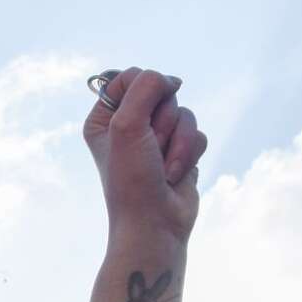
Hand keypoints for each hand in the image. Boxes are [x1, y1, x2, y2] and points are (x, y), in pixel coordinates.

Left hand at [83, 67, 207, 243]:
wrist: (155, 224)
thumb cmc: (132, 180)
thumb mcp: (127, 125)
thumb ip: (146, 88)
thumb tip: (172, 80)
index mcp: (104, 119)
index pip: (128, 77)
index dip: (142, 92)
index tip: (140, 118)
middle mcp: (128, 126)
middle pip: (161, 92)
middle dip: (163, 122)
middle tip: (151, 149)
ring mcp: (156, 139)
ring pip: (184, 113)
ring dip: (179, 141)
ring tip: (164, 167)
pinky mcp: (180, 151)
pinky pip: (197, 133)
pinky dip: (190, 154)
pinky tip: (175, 176)